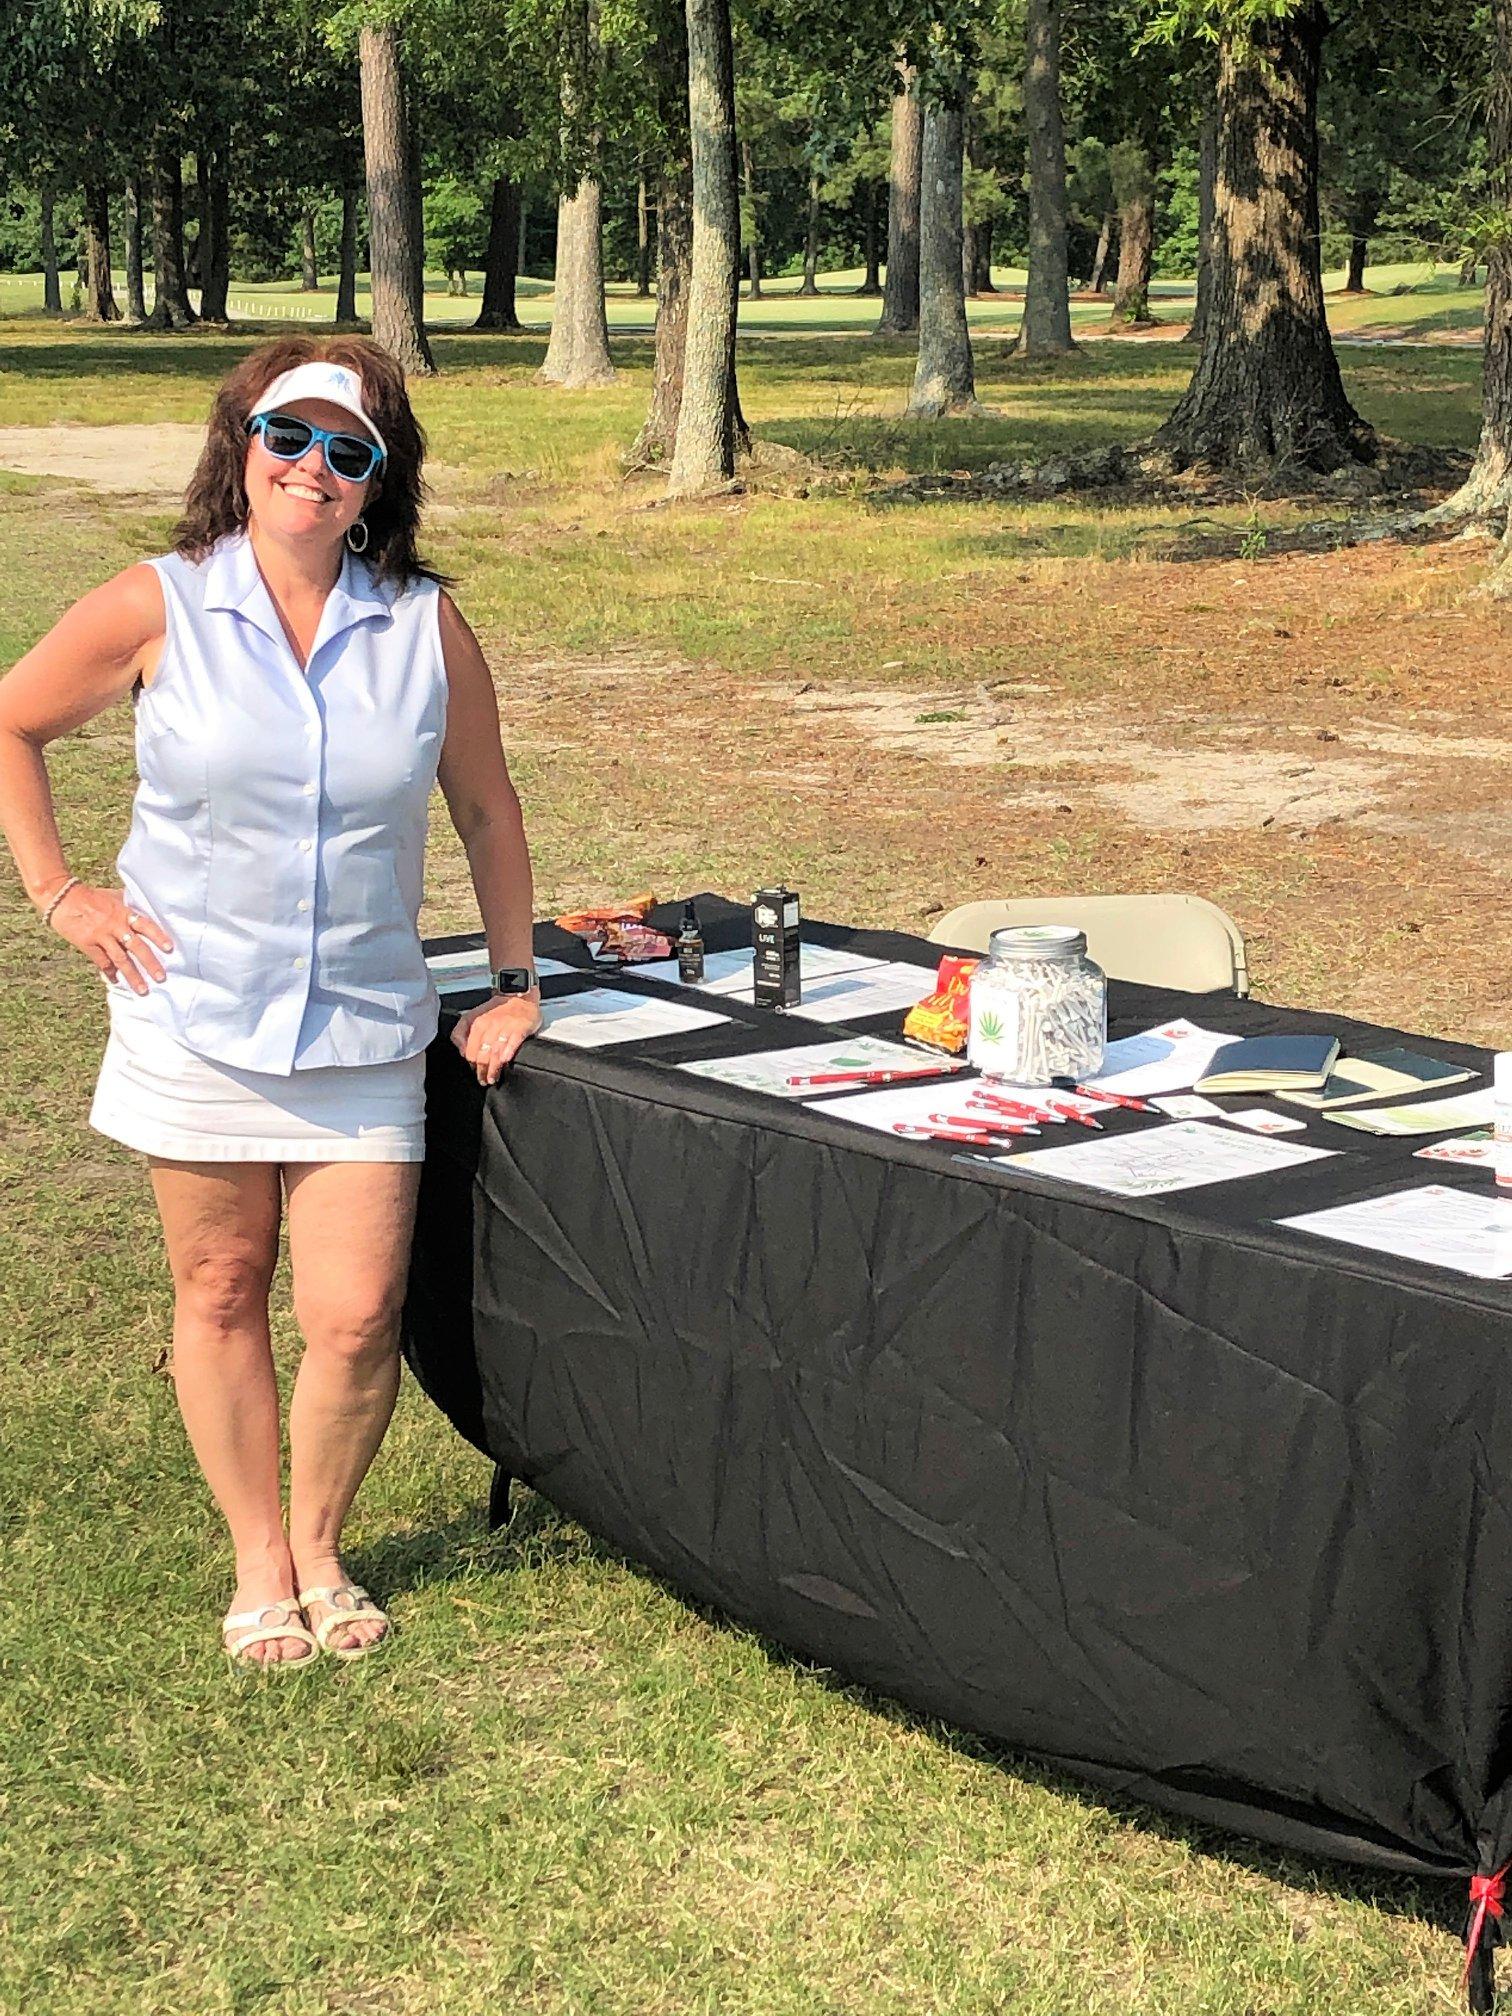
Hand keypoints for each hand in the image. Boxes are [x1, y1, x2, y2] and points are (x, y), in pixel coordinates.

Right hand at [47, 883, 173, 993]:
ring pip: (120, 958)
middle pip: (136, 946)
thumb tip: (146, 906)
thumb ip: (129, 904)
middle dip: (150, 963)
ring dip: (132, 975)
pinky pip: (101, 961)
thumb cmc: (91, 896)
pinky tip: (116, 981)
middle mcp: (115, 925)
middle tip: (161, 977)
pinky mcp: (87, 943)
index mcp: (124, 912)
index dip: (158, 936)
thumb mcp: (113, 896)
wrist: (62, 897)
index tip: (169, 949)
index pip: (145, 925)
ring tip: (142, 989)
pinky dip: (109, 972)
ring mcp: (101, 935)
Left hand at [450, 990, 542, 1085]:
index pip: (470, 1050)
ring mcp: (506, 1026)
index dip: (472, 1064)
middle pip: (483, 1054)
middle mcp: (490, 1025)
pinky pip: (513, 1042)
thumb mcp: (472, 1016)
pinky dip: (508, 1052)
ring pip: (496, 1052)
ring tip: (494, 1078)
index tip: (475, 1071)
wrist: (518, 995)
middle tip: (484, 1080)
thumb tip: (462, 1051)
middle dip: (482, 1071)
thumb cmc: (496, 1009)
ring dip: (494, 1068)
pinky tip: (505, 1061)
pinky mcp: (521, 1027)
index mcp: (477, 1023)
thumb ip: (461, 1033)